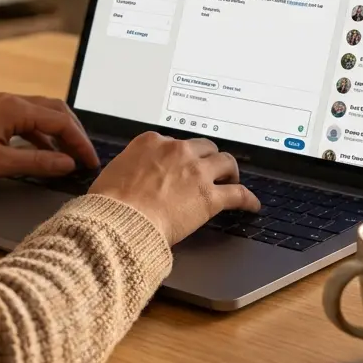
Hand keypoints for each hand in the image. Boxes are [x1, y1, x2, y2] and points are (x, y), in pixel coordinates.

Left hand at [0, 93, 97, 182]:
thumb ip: (37, 162)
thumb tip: (67, 164)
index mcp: (15, 108)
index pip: (60, 122)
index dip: (79, 143)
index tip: (90, 162)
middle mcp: (11, 100)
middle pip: (55, 111)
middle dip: (73, 134)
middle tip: (85, 157)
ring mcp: (1, 105)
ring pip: (41, 114)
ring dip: (58, 133)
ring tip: (69, 156)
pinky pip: (26, 119)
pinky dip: (40, 135)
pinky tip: (43, 152)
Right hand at [89, 132, 259, 245]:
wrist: (121, 220)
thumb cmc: (110, 202)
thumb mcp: (114, 172)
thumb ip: (130, 167)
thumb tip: (129, 176)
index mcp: (151, 142)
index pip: (174, 142)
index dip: (180, 155)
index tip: (182, 163)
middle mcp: (177, 150)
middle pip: (203, 147)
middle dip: (207, 157)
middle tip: (210, 169)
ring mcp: (196, 171)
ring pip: (226, 162)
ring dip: (230, 171)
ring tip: (232, 180)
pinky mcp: (210, 196)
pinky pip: (238, 194)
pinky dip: (248, 199)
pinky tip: (252, 205)